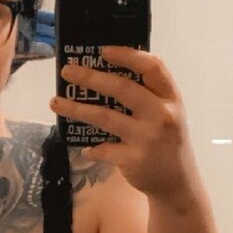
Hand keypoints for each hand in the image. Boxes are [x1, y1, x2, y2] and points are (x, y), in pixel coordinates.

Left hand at [50, 46, 199, 205]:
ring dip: (76, 109)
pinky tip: (86, 148)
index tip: (102, 50)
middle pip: (122, 88)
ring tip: (55, 102)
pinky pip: (103, 149)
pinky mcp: (133, 159)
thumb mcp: (168, 113)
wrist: (177, 182)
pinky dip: (91, 148)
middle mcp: (161, 114)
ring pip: (105, 117)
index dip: (127, 55)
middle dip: (90, 77)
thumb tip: (106, 72)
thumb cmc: (167, 141)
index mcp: (170, 97)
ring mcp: (147, 137)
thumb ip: (147, 95)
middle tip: (67, 71)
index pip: (152, 67)